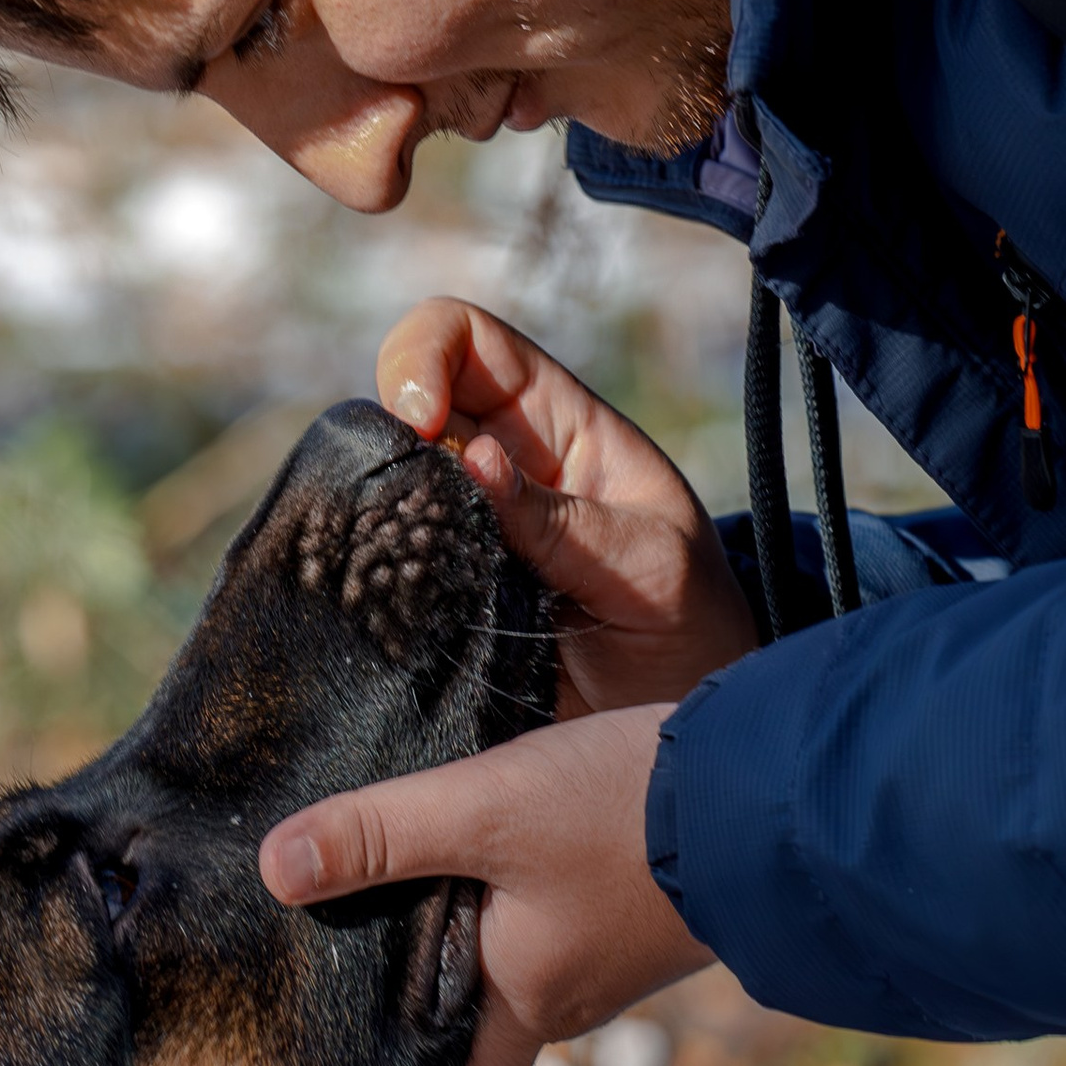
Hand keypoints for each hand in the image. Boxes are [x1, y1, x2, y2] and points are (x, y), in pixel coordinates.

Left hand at [260, 706, 709, 1065]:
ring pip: (517, 970)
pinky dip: (511, 907)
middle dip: (418, 1019)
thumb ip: (381, 835)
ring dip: (465, 952)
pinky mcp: (643, 905)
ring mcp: (613, 954)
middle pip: (476, 1030)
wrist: (774, 790)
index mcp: (523, 1004)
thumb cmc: (625, 815)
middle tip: (336, 999)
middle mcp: (568, 997)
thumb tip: (274, 871)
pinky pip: (558, 925)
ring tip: (385, 912)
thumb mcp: (487, 810)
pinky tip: (481, 856)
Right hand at [377, 300, 756, 718]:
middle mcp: (497, 466)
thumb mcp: (650, 565)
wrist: (682, 726)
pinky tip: (393, 606)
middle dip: (388, 436)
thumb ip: (565, 521)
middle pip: (406, 405)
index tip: (422, 422)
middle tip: (405, 506)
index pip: (468, 339)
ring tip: (410, 565)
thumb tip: (474, 456)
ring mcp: (463, 530)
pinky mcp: (438, 596)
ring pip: (383, 486)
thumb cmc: (692, 625)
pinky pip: (383, 566)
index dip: (427, 353)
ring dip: (376, 511)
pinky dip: (373, 577)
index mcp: (557, 424)